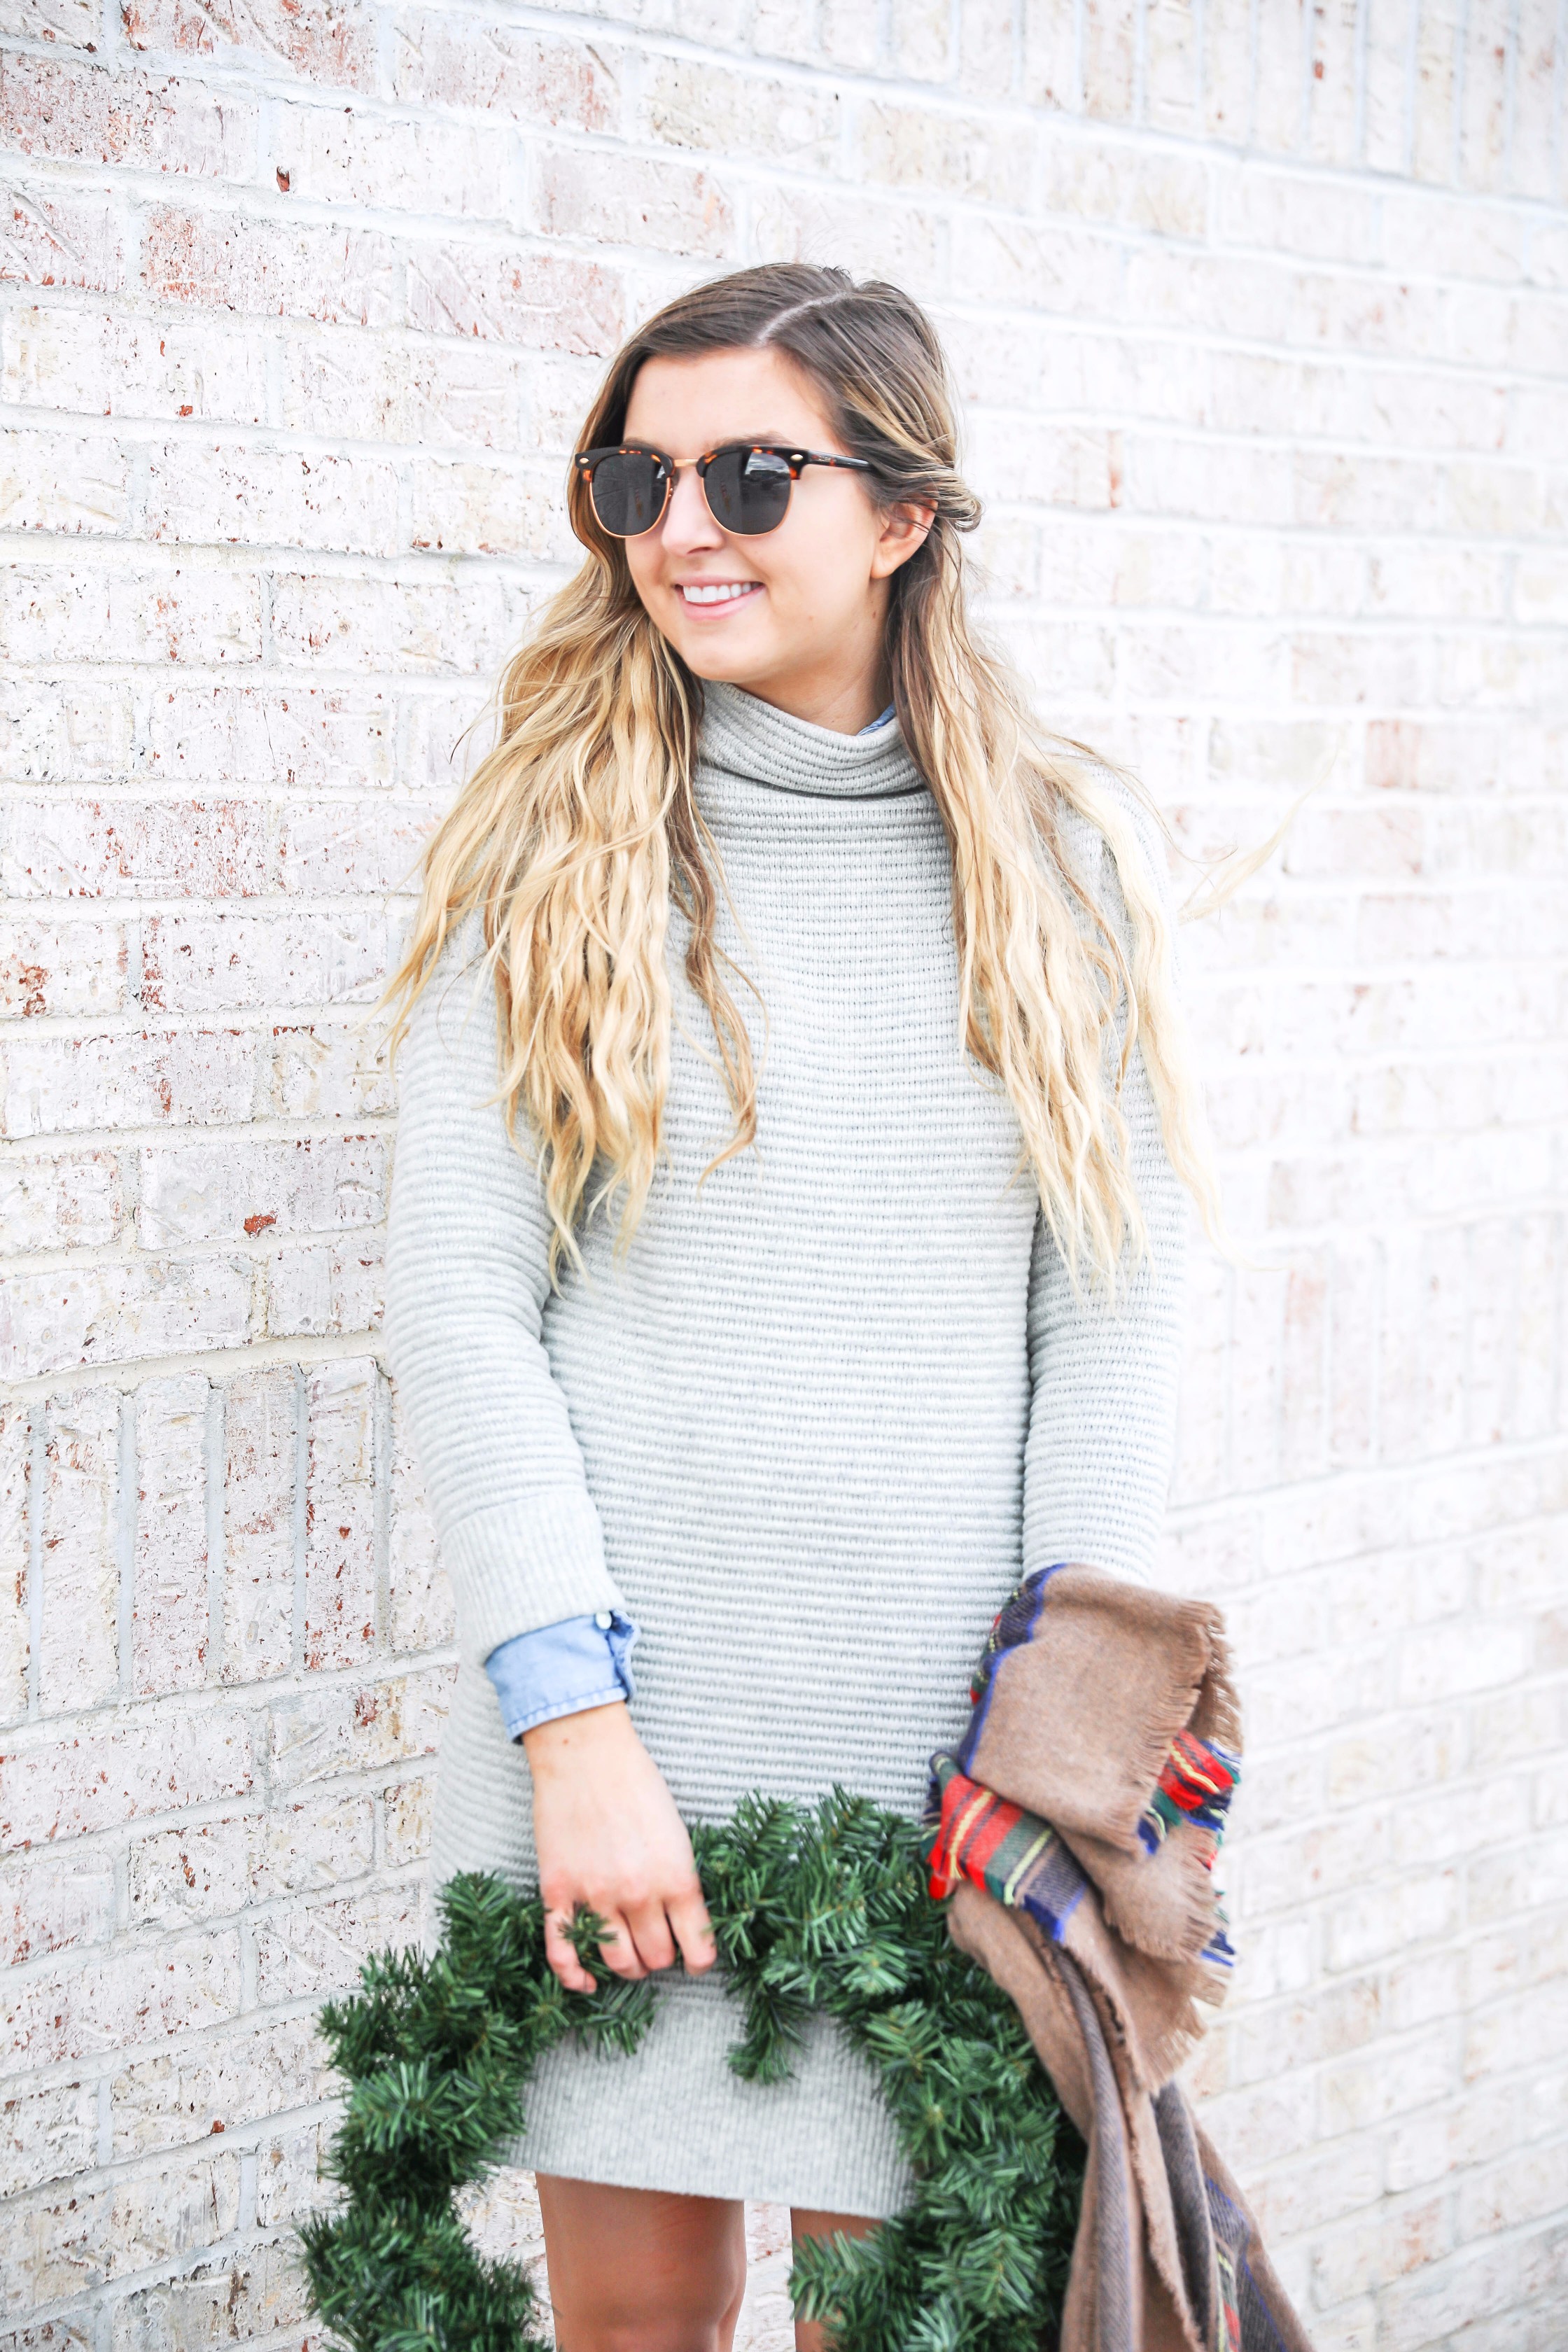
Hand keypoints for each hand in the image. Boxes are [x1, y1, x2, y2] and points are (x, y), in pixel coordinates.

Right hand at [522, 1701, 716, 1994]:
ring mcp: (594, 1895)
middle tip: (659, 1944)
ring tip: (631, 1957)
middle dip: (661, 1957)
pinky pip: (563, 1952)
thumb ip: (681, 1879)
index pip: (697, 1948)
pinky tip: (586, 1982)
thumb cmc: (637, 1782)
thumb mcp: (678, 1831)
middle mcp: (638, 1893)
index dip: (699, 1960)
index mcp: (676, 1877)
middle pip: (657, 1958)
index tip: (695, 1959)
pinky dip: (575, 1977)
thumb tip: (686, 1920)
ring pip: (618, 1962)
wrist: (586, 1752)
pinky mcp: (557, 1891)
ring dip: (628, 1967)